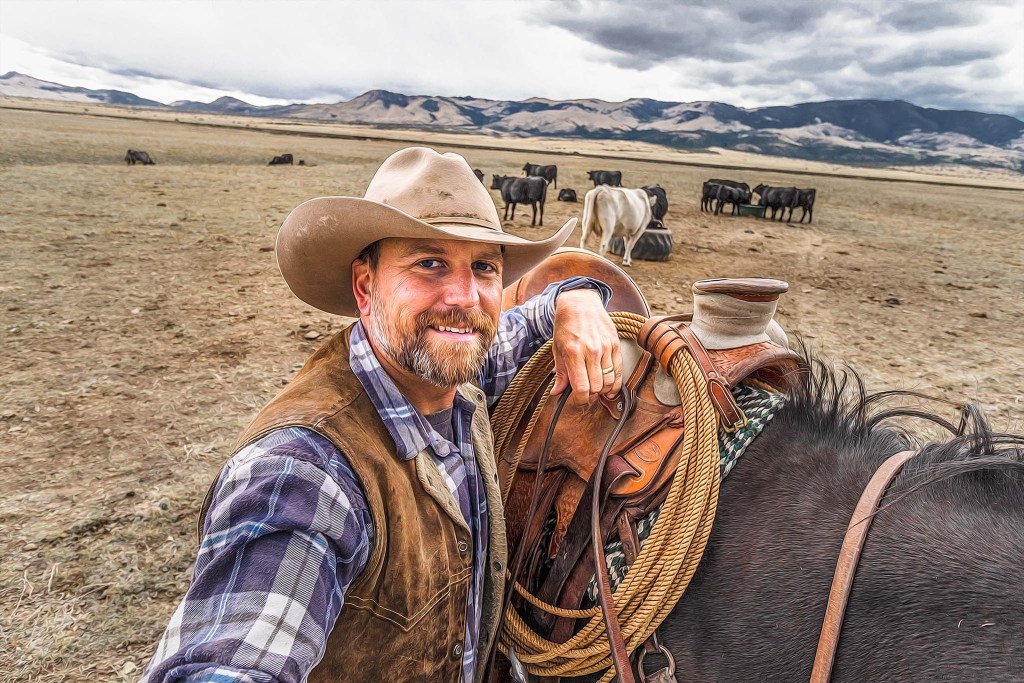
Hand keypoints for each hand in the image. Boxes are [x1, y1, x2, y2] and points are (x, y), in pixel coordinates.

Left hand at [551, 289, 621, 404]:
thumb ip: (560, 373)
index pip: (581, 387)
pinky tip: (610, 386)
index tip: (578, 400)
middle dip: (591, 395)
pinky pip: (619, 370)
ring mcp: (605, 347)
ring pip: (609, 380)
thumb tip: (557, 392)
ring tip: (596, 388)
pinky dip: (615, 382)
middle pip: (596, 386)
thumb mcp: (557, 348)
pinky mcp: (615, 344)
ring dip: (603, 390)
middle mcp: (591, 350)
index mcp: (573, 352)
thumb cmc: (566, 326)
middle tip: (586, 393)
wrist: (580, 303)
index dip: (581, 399)